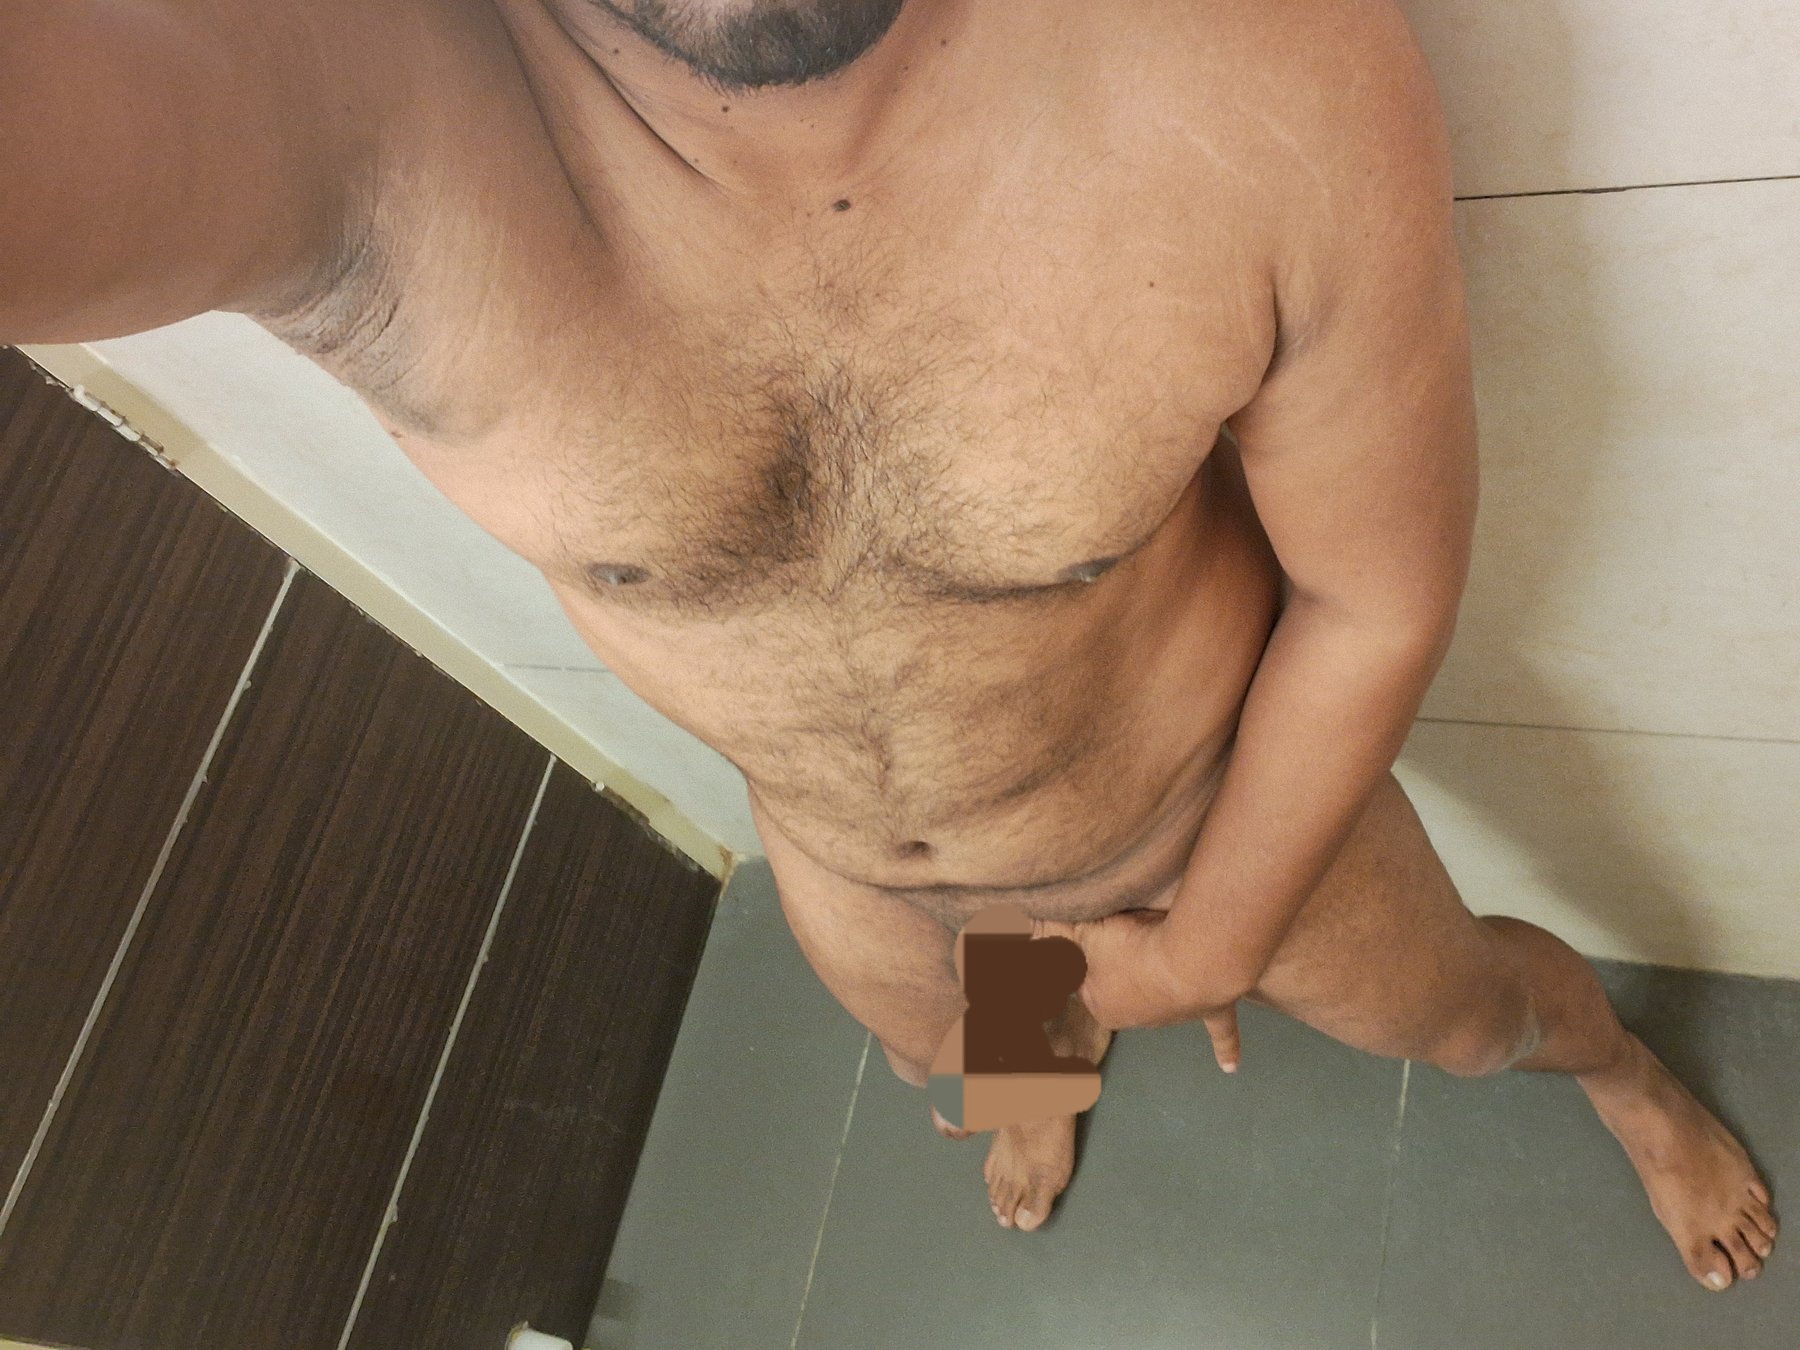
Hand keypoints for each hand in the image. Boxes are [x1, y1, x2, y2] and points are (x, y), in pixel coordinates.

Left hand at [1031, 909, 1243, 1073]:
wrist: (1189, 958)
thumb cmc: (1132, 947)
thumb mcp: (1085, 931)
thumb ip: (1063, 931)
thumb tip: (1036, 930)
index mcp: (1102, 1004)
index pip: (1083, 977)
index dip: (1082, 951)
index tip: (1084, 932)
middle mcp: (1136, 1018)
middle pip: (1122, 987)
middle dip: (1119, 964)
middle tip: (1125, 931)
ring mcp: (1174, 1017)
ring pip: (1162, 1000)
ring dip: (1161, 983)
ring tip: (1160, 948)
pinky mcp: (1211, 1011)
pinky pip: (1220, 1034)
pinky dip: (1226, 1049)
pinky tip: (1230, 1067)